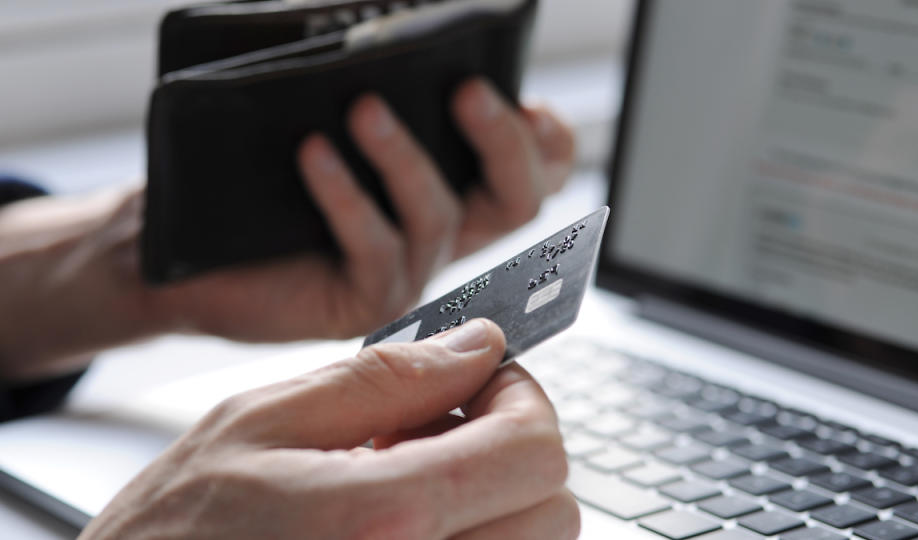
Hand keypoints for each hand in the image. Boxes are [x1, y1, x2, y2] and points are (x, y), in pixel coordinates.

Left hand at [0, 79, 573, 378]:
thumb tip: (396, 46)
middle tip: (468, 91)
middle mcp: (440, 233)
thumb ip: (377, 93)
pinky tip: (315, 155)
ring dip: (406, 158)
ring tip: (365, 109)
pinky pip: (376, 249)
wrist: (184, 254)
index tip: (531, 103)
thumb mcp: (321, 118)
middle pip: (518, 202)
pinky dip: (349, 197)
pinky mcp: (365, 303)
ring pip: (442, 220)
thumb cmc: (251, 181)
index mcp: (448, 188)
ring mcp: (407, 272)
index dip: (548, 142)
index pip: (532, 172)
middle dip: (504, 144)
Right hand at [79, 320, 578, 539]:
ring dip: (495, 503)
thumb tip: (478, 346)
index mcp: (379, 520)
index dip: (520, 400)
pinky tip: (402, 526)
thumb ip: (382, 379)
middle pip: (553, 511)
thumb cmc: (168, 535)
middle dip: (513, 453)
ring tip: (410, 482)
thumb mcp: (256, 425)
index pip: (535, 451)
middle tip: (443, 431)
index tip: (483, 384)